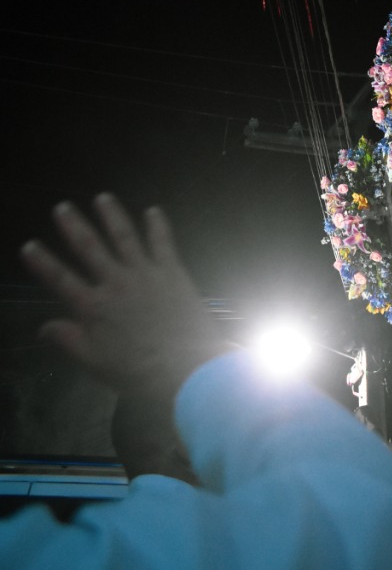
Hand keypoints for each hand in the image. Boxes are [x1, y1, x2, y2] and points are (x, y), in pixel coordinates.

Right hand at [21, 194, 229, 397]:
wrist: (183, 368)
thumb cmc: (136, 372)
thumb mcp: (94, 363)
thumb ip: (69, 340)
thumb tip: (43, 326)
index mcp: (93, 307)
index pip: (61, 280)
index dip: (43, 263)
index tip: (29, 245)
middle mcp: (115, 282)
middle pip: (90, 248)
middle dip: (74, 226)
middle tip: (62, 206)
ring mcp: (144, 273)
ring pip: (124, 236)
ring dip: (112, 215)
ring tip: (103, 197)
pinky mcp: (171, 271)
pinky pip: (163, 242)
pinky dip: (157, 225)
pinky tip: (153, 210)